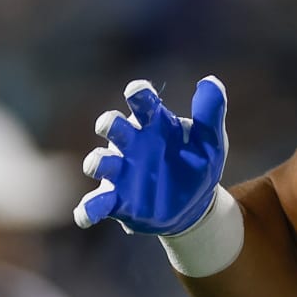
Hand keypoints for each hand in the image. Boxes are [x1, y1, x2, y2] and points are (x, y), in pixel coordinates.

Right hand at [75, 77, 228, 234]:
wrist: (196, 205)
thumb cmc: (198, 163)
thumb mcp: (211, 140)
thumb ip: (210, 112)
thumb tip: (211, 81)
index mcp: (154, 124)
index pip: (143, 103)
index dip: (138, 95)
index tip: (138, 91)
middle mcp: (132, 144)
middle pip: (114, 127)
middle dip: (109, 124)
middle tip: (109, 125)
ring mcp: (121, 171)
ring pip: (101, 161)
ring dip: (97, 161)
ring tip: (97, 163)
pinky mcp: (116, 200)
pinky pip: (96, 203)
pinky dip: (87, 209)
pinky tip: (85, 216)